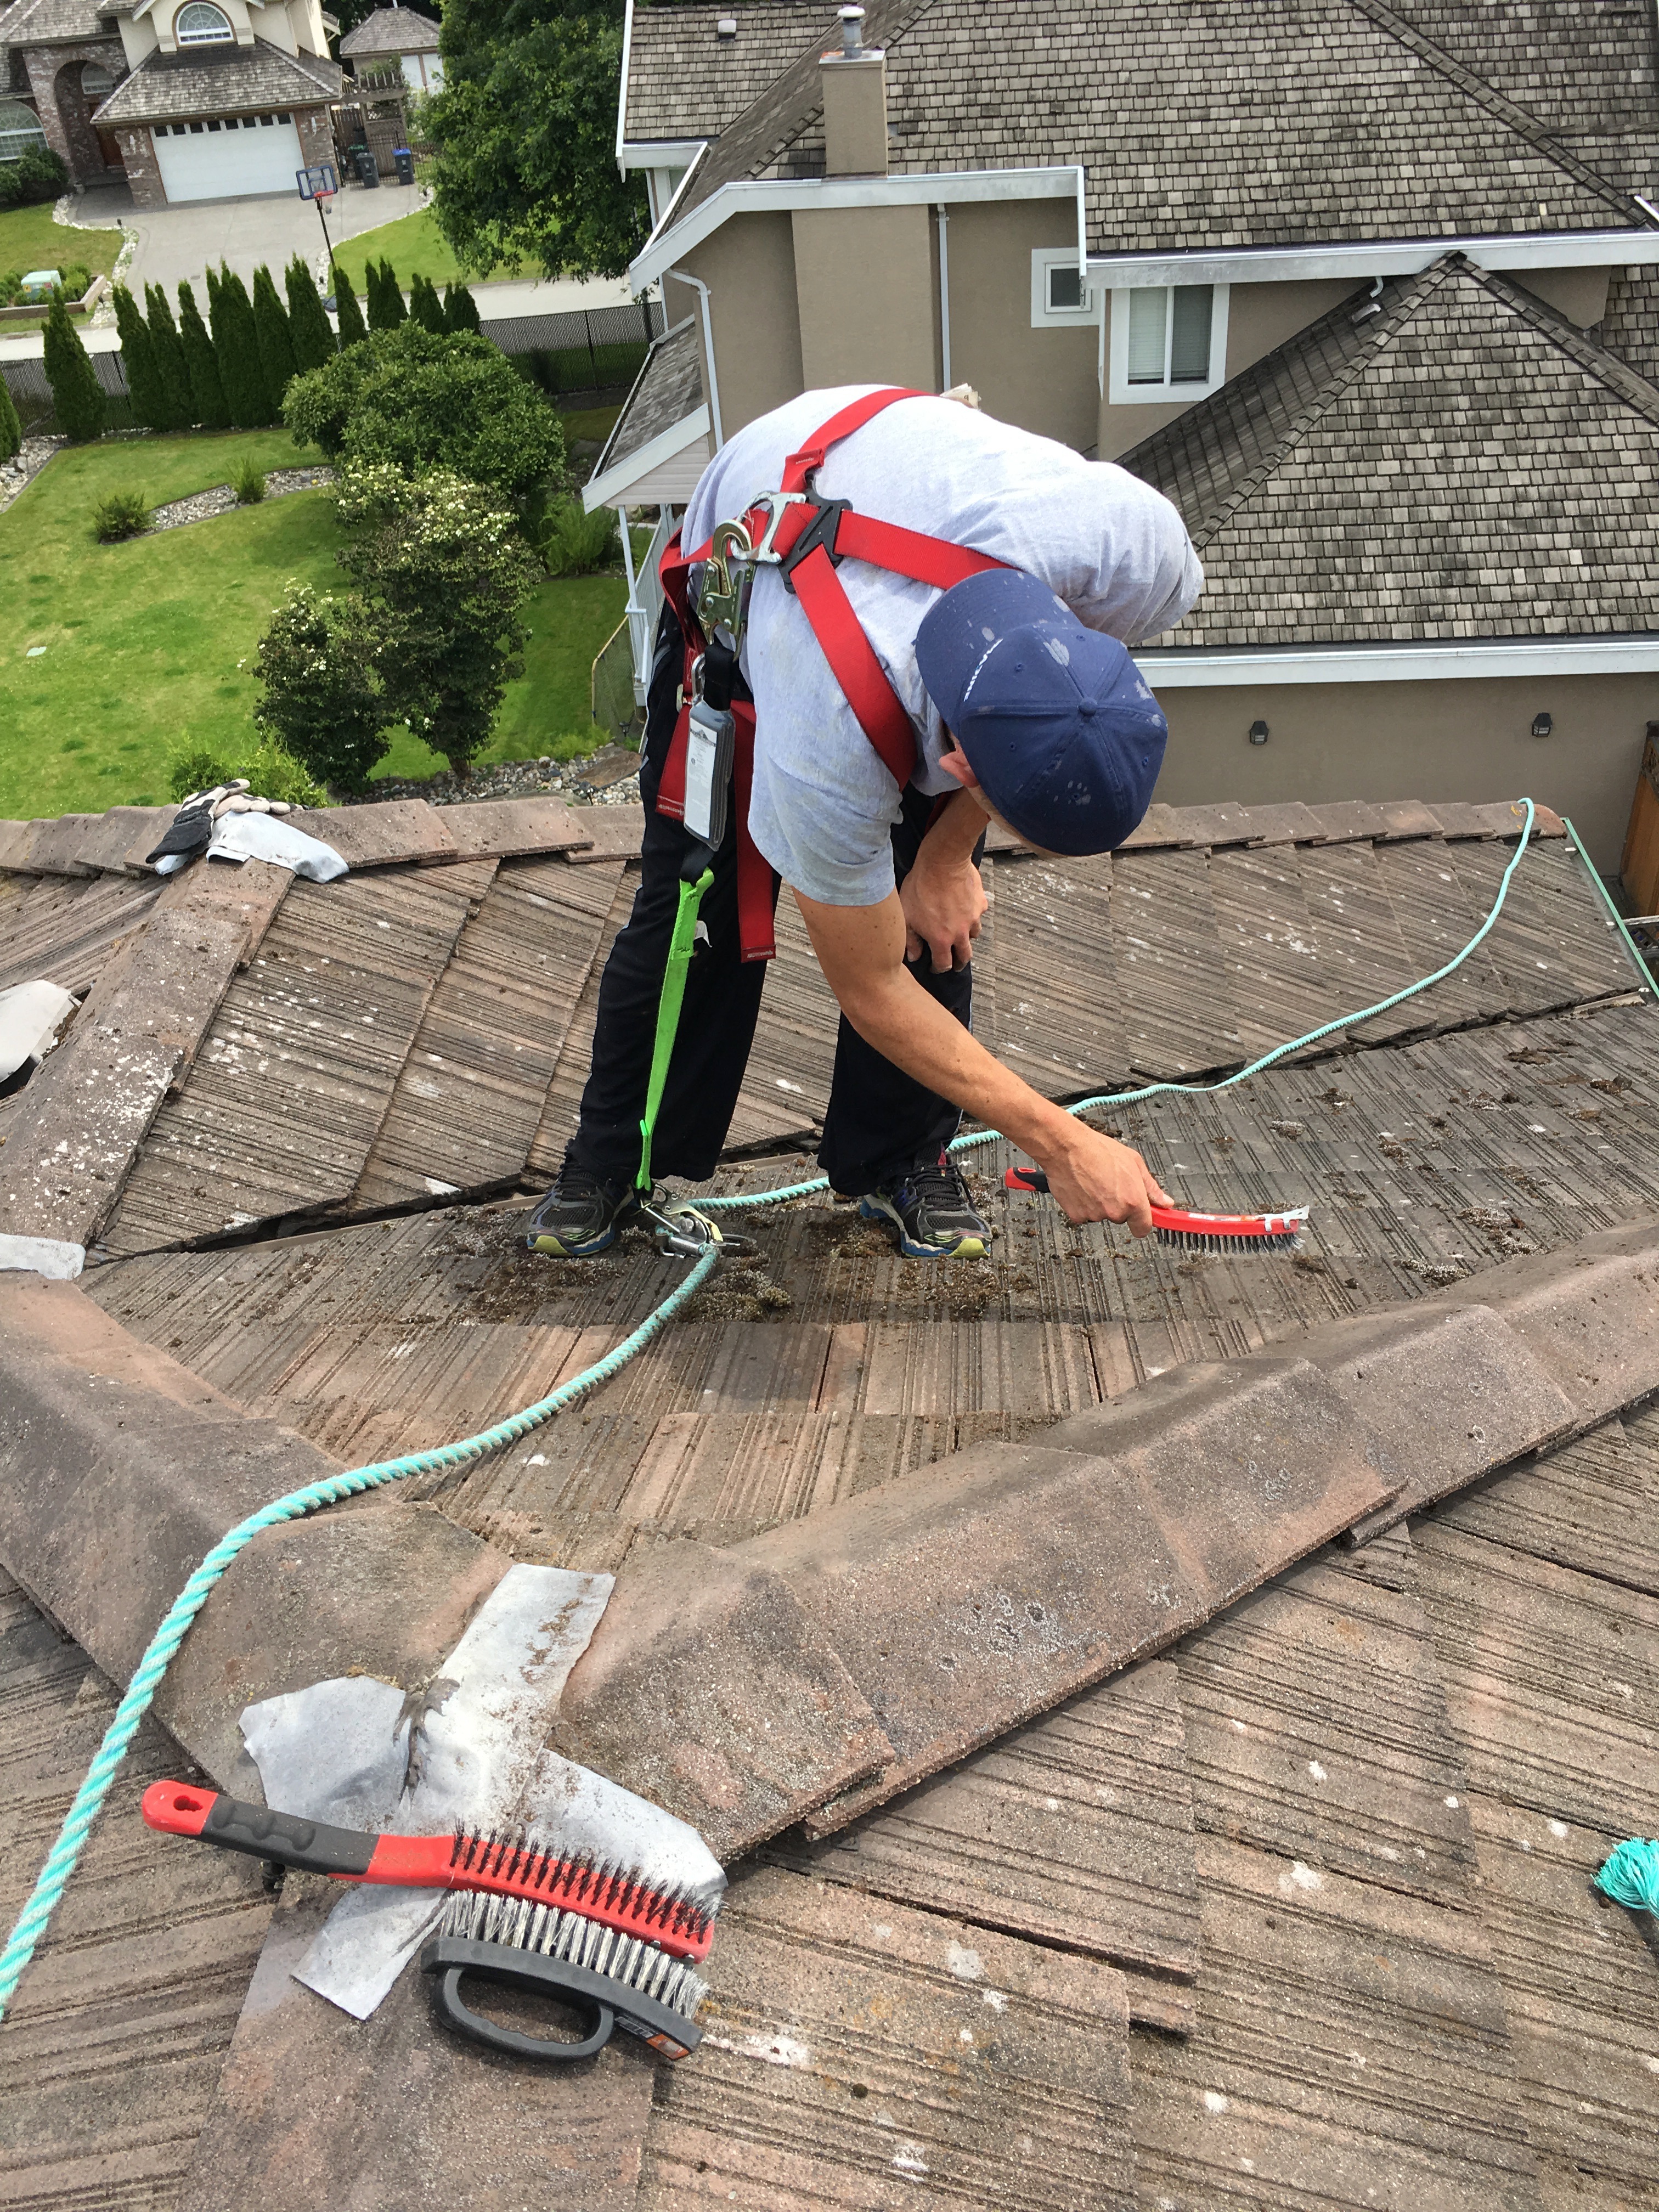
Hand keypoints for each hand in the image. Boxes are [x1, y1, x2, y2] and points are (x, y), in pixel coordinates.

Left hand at [899, 850, 986, 971]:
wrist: (942, 862)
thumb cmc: (921, 887)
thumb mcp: (906, 916)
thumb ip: (911, 939)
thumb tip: (914, 956)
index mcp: (942, 939)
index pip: (944, 964)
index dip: (939, 968)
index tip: (936, 967)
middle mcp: (961, 933)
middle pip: (965, 956)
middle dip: (959, 962)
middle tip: (955, 963)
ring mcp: (973, 918)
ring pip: (974, 935)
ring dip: (966, 937)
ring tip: (960, 934)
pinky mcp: (980, 903)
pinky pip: (978, 914)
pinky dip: (972, 915)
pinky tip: (964, 909)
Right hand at [1037, 1121, 1171, 1235]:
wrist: (1066, 1147)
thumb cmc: (1098, 1150)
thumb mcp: (1134, 1162)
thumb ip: (1151, 1187)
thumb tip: (1164, 1201)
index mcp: (1133, 1200)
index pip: (1144, 1228)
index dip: (1142, 1222)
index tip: (1141, 1217)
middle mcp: (1115, 1211)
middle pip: (1121, 1218)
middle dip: (1117, 1204)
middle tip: (1110, 1183)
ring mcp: (1095, 1215)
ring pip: (1101, 1214)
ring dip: (1099, 1203)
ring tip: (1093, 1180)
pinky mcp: (1076, 1216)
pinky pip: (1084, 1214)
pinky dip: (1082, 1204)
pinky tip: (1082, 1186)